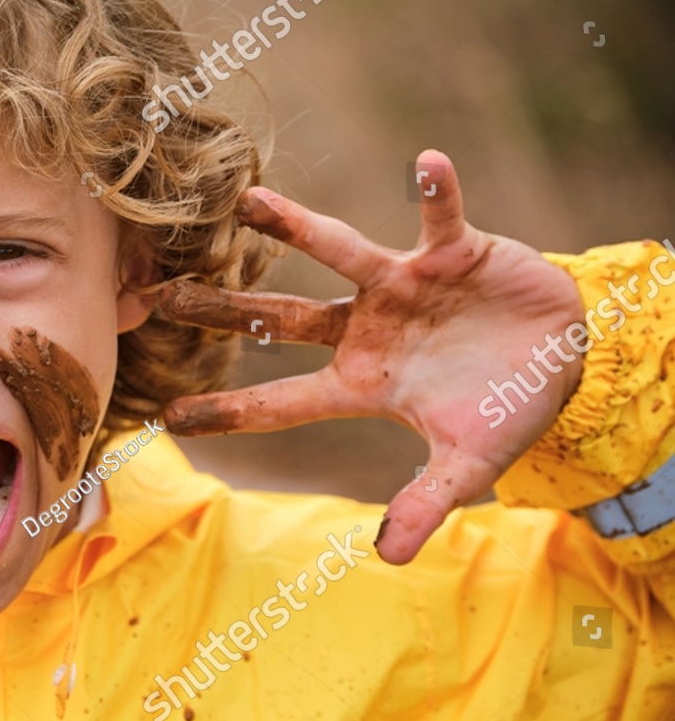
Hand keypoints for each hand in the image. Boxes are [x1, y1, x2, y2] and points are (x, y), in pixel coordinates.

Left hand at [159, 150, 584, 563]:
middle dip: (221, 309)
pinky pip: (440, 218)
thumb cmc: (502, 408)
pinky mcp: (452, 253)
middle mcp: (365, 329)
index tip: (166, 418)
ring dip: (296, 226)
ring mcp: (402, 286)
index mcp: (361, 383)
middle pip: (279, 319)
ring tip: (248, 201)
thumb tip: (387, 558)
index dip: (227, 411)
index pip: (281, 401)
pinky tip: (428, 163)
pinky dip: (437, 193)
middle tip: (157, 295)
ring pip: (338, 252)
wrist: (563, 358)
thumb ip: (424, 502)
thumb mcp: (466, 464)